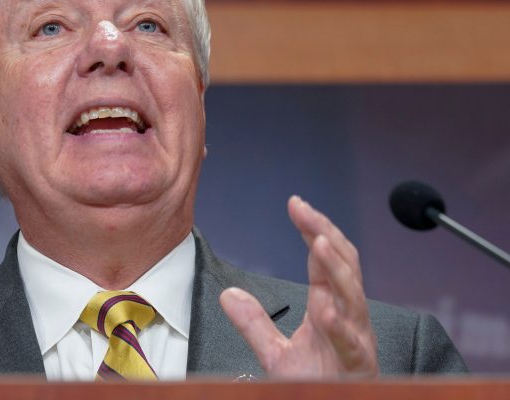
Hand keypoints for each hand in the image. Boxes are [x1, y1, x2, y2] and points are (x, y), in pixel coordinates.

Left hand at [219, 196, 378, 377]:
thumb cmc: (316, 385)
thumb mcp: (276, 353)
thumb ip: (254, 323)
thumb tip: (228, 295)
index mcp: (331, 307)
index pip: (325, 259)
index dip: (313, 229)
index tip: (295, 204)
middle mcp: (347, 316)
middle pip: (343, 265)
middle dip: (325, 233)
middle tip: (303, 209)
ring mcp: (355, 338)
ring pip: (352, 296)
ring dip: (336, 268)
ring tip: (317, 241)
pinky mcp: (357, 365)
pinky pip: (350, 342)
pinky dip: (339, 324)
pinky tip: (326, 309)